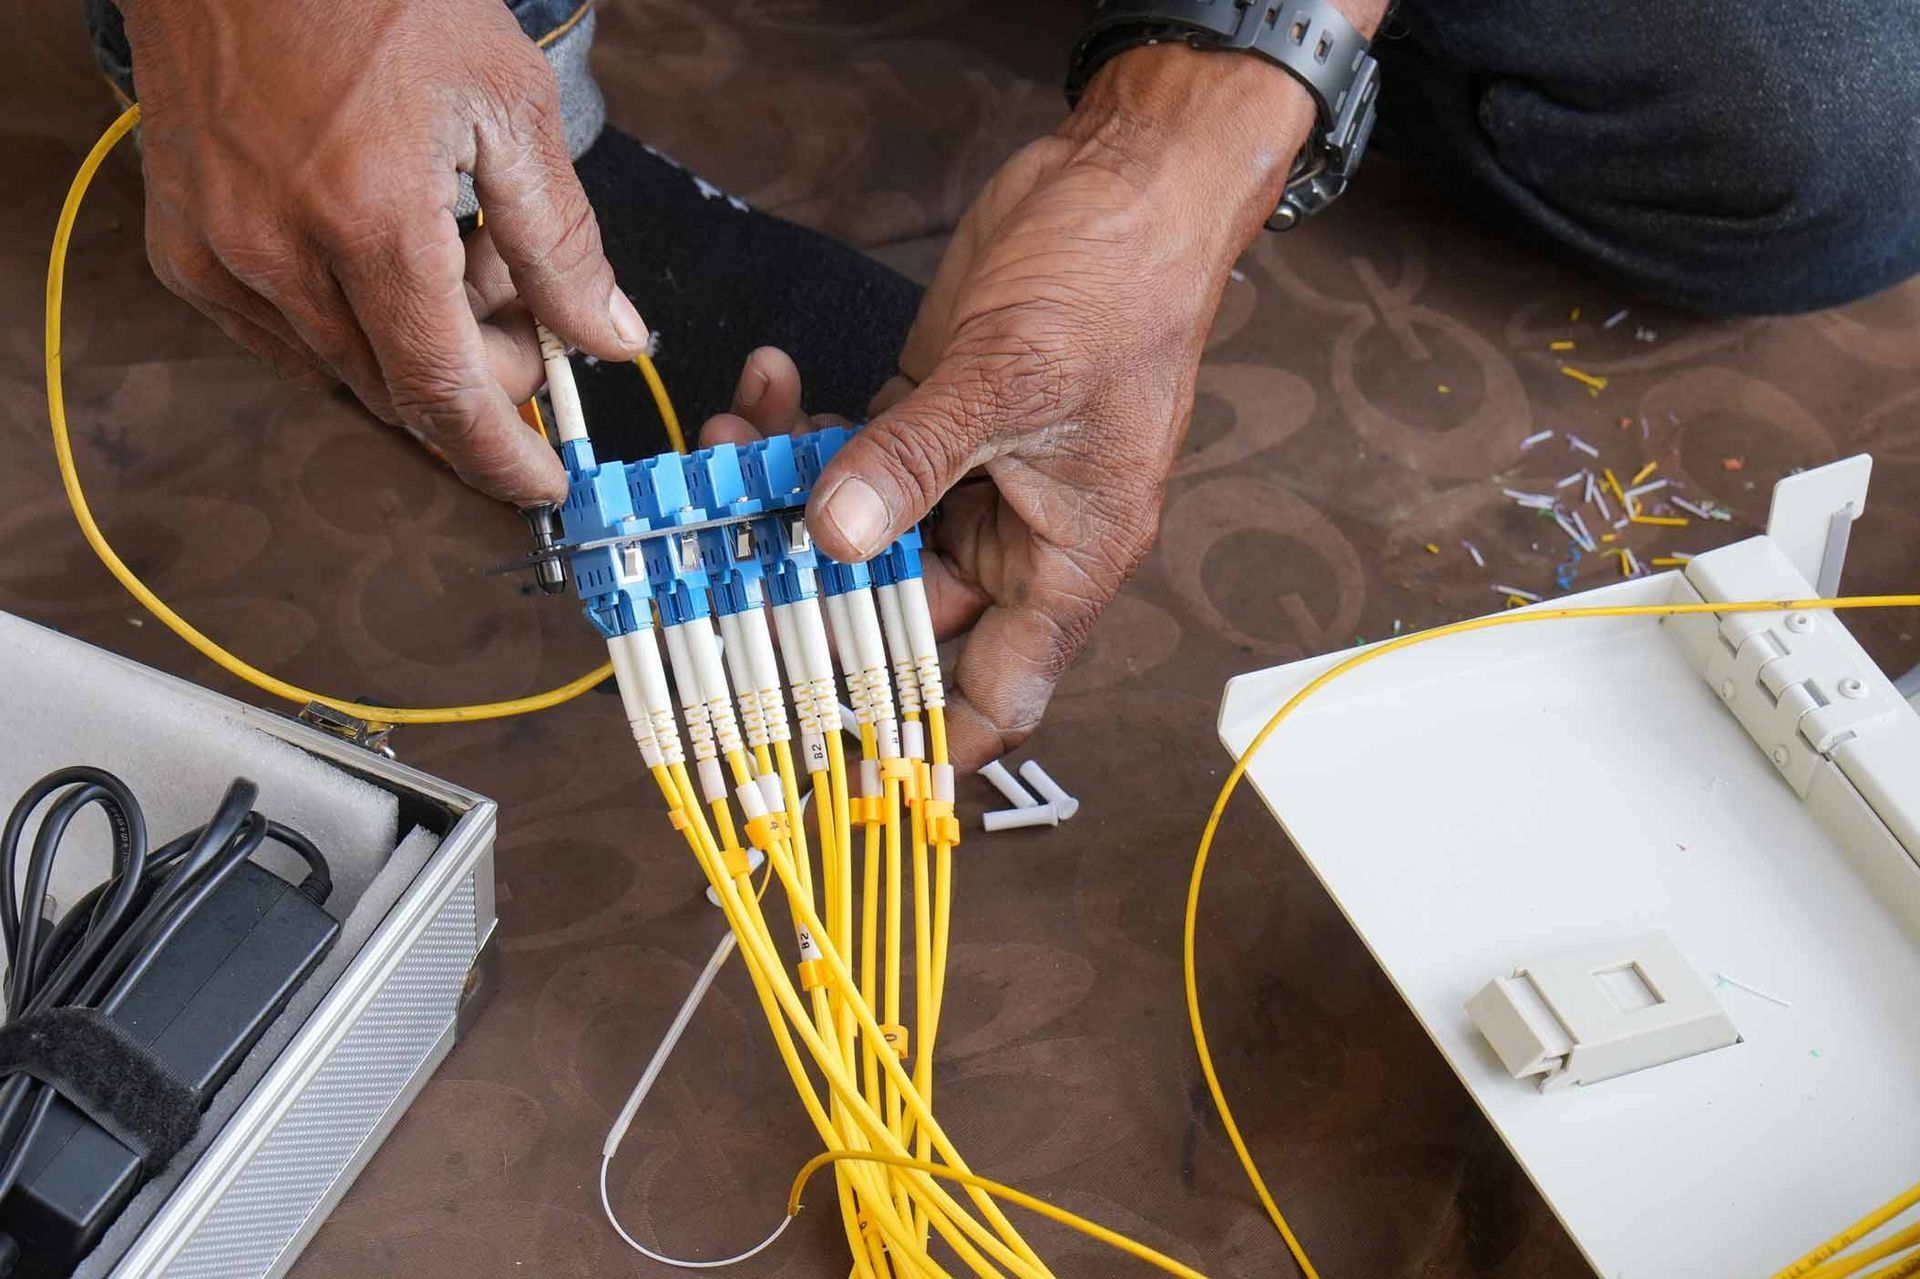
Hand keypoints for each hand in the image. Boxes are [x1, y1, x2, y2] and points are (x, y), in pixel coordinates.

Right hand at [122, 0, 646, 505]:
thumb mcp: (506, 103)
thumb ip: (562, 240)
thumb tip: (612, 337)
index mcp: (368, 221)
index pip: (445, 396)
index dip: (502, 457)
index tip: (543, 483)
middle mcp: (279, 253)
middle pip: (401, 390)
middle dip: (480, 376)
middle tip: (523, 305)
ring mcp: (219, 254)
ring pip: (344, 369)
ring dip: (416, 346)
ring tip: (458, 249)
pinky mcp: (183, 245)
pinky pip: (282, 336)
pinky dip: (350, 327)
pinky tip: (386, 255)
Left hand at [782, 44, 1324, 767]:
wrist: (1129, 179)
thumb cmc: (1118, 287)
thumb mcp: (1010, 379)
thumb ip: (915, 462)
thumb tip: (834, 536)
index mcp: (1068, 557)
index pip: (1001, 689)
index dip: (929, 737)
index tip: (848, 764)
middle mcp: (1017, 533)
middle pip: (902, 612)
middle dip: (814, 589)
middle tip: (726, 561)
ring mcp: (970, 476)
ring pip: (863, 530)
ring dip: (790, 498)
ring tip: (729, 450)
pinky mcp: (934, 419)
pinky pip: (855, 457)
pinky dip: (805, 432)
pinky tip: (768, 388)